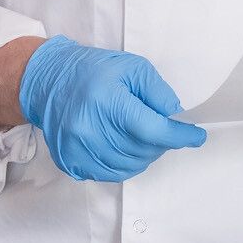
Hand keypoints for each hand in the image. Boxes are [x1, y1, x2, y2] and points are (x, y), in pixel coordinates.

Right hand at [15, 36, 205, 182]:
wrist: (46, 82)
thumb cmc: (90, 71)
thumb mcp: (130, 67)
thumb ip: (157, 91)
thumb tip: (175, 115)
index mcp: (106, 102)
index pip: (153, 130)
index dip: (179, 136)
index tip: (195, 136)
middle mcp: (90, 130)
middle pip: (143, 150)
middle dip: (161, 141)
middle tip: (160, 127)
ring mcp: (78, 150)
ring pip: (130, 166)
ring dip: (143, 154)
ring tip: (138, 135)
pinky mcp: (71, 162)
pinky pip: (110, 174)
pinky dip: (124, 164)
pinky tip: (121, 146)